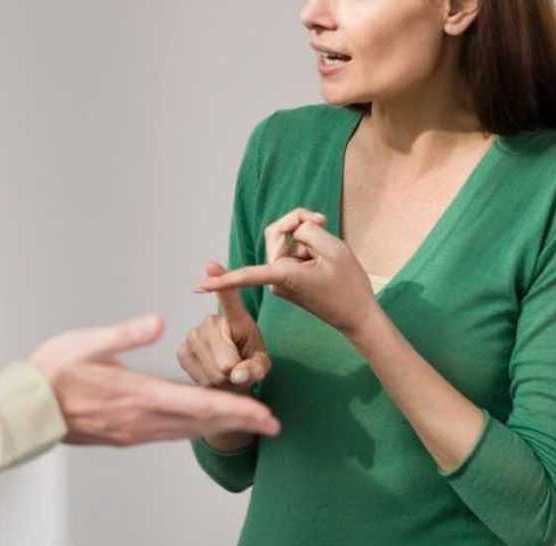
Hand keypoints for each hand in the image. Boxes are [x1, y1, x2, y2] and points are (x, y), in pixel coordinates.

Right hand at [30, 315, 280, 445]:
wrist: (25, 410)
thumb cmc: (52, 373)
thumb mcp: (88, 343)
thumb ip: (126, 334)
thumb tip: (160, 322)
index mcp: (139, 395)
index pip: (200, 404)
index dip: (237, 410)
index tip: (266, 415)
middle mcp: (142, 420)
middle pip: (201, 424)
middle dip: (240, 422)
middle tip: (273, 426)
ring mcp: (132, 433)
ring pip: (186, 432)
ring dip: (218, 428)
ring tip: (245, 425)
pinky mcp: (122, 437)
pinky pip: (167, 435)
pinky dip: (192, 430)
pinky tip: (198, 426)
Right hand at [177, 263, 269, 392]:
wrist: (228, 378)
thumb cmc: (248, 365)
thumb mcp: (261, 366)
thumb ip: (256, 370)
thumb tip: (237, 375)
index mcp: (236, 318)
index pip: (229, 299)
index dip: (220, 282)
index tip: (211, 266)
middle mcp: (211, 321)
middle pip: (225, 359)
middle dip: (235, 374)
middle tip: (237, 372)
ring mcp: (193, 334)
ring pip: (213, 371)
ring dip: (222, 380)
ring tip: (225, 374)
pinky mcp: (181, 350)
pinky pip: (199, 376)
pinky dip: (208, 383)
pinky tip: (211, 375)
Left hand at [197, 215, 380, 337]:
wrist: (358, 315)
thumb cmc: (348, 284)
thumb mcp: (334, 247)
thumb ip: (308, 230)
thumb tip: (292, 230)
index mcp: (283, 276)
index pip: (246, 275)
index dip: (222, 279)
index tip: (197, 286)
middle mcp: (275, 280)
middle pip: (276, 234)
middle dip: (297, 223)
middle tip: (323, 220)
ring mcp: (279, 281)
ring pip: (286, 242)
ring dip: (306, 239)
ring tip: (327, 253)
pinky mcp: (285, 280)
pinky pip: (291, 252)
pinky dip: (307, 248)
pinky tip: (323, 259)